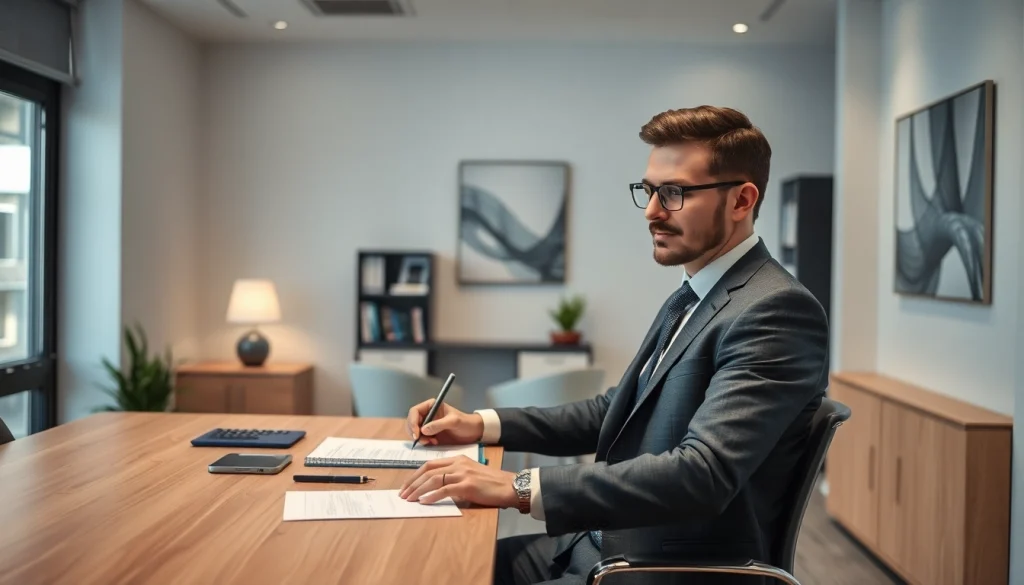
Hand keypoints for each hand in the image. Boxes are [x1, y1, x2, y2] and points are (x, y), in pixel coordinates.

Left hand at [398, 455, 517, 507]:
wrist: (509, 486)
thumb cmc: (491, 484)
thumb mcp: (471, 475)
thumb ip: (455, 477)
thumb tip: (436, 488)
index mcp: (458, 459)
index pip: (430, 464)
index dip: (415, 474)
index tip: (407, 485)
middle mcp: (458, 464)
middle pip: (428, 470)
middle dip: (412, 482)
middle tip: (402, 494)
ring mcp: (463, 474)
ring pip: (434, 479)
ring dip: (418, 490)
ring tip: (409, 499)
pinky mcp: (467, 485)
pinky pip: (444, 490)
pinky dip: (432, 496)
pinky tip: (424, 502)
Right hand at [406, 399, 483, 445]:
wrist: (473, 432)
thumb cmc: (465, 422)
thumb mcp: (453, 421)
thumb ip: (438, 425)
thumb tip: (423, 430)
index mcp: (431, 406)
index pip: (415, 411)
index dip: (412, 422)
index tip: (417, 433)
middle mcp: (428, 414)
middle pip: (412, 422)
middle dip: (414, 432)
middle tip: (422, 440)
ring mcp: (428, 425)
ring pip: (415, 431)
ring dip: (419, 438)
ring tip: (431, 442)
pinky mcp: (431, 434)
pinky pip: (421, 438)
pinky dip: (424, 442)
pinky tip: (434, 443)